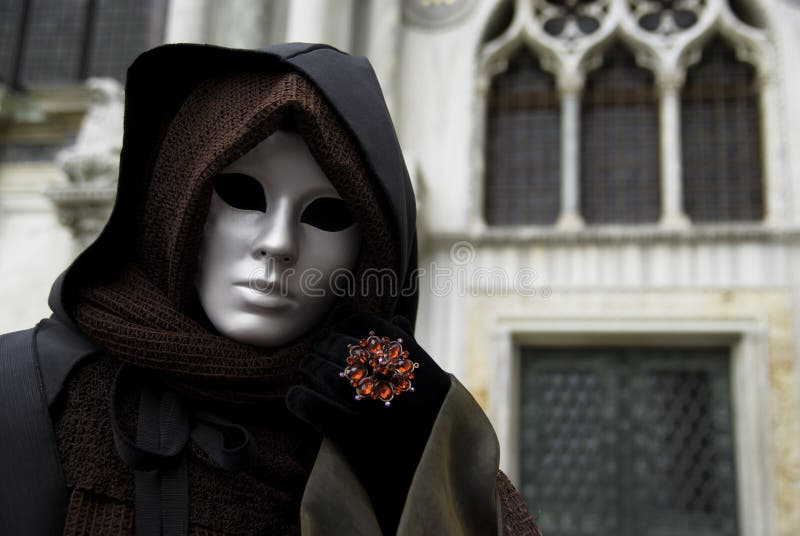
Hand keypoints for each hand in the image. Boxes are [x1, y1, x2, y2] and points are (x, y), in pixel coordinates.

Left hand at [286, 304, 450, 533]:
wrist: (439, 463)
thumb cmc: (435, 413)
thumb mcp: (429, 373)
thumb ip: (408, 344)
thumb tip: (396, 318)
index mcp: (404, 351)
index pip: (356, 320)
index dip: (340, 326)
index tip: (337, 335)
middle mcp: (384, 370)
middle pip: (333, 344)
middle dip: (322, 350)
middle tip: (318, 359)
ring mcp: (367, 400)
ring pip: (318, 369)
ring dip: (309, 370)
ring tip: (310, 376)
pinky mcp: (350, 431)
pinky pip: (308, 404)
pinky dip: (298, 399)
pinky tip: (300, 399)